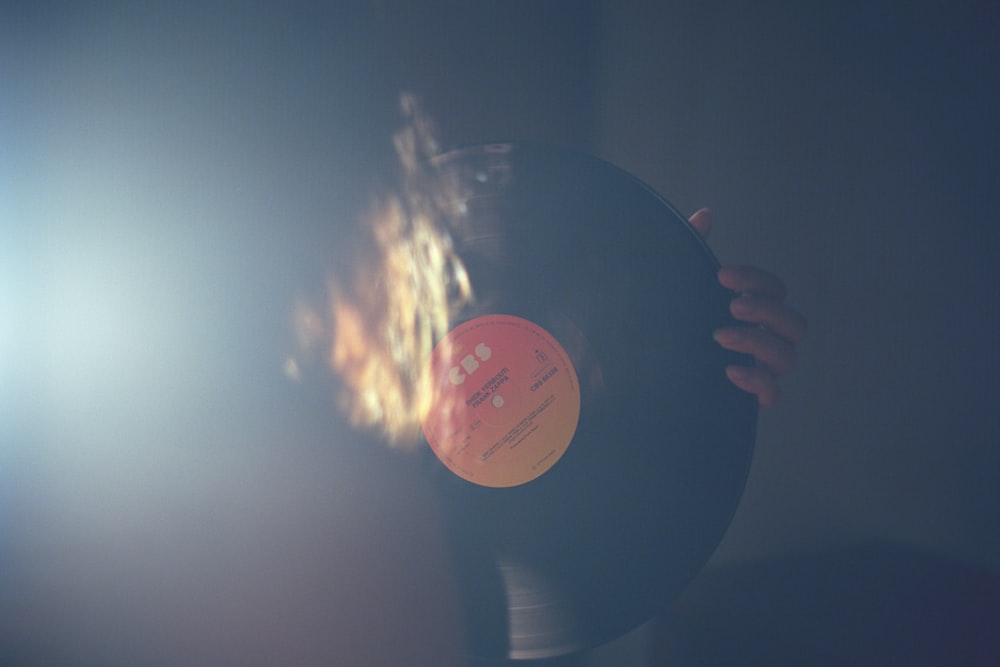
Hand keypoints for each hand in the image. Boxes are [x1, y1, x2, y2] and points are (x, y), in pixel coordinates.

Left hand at [688, 208, 807, 407]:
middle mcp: (764, 341)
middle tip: (730, 306)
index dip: (756, 280)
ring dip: (757, 342)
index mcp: (753, 312)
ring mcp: (760, 371)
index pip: (775, 290)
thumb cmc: (668, 326)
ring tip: (718, 336)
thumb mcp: (676, 287)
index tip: (721, 275)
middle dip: (766, 312)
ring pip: (787, 357)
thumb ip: (692, 250)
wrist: (647, 374)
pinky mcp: (748, 401)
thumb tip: (705, 215)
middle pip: (794, 325)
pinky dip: (756, 382)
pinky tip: (728, 370)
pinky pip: (772, 395)